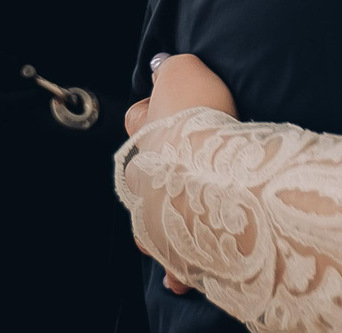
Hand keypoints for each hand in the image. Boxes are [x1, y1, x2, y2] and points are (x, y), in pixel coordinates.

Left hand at [124, 53, 238, 295]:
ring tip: (184, 227)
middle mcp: (139, 173)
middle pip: (142, 171)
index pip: (138, 115)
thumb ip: (175, 67)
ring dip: (164, 221)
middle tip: (183, 172)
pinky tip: (184, 275)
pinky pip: (173, 257)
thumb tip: (162, 65)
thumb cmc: (195, 116)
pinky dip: (178, 266)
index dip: (151, 111)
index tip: (167, 112)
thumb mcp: (186, 70)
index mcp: (142, 130)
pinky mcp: (171, 242)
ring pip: (153, 217)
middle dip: (156, 173)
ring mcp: (152, 210)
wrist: (202, 165)